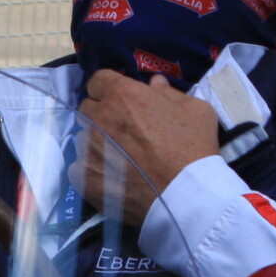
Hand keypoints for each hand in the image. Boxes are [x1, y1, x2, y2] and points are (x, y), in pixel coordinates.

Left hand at [75, 70, 219, 224]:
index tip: (121, 101)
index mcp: (123, 95)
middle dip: (102, 114)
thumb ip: (170, 92)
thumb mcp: (195, 110)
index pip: (99, 80)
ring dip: (98, 142)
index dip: (109, 89)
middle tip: (123, 130)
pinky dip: (94, 170)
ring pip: (85, 138)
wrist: (185, 196)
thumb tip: (154, 82)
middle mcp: (99, 118)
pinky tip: (113, 177)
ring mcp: (88, 148)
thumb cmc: (193, 148)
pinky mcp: (82, 176)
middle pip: (88, 108)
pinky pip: (80, 167)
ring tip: (121, 158)